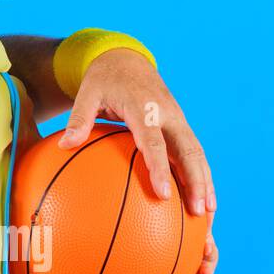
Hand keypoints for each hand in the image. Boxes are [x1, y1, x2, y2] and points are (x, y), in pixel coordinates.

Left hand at [58, 48, 217, 273]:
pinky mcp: (180, 127)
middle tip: (202, 211)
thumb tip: (64, 144)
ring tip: (209, 214)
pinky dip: (200, 176)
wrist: (127, 59)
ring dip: (206, 182)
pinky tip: (202, 201)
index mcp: (144, 107)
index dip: (160, 168)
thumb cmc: (103, 79)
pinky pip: (193, 154)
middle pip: (188, 151)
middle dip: (197, 181)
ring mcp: (178, 121)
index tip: (163, 194)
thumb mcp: (87, 91)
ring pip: (197, 155)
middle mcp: (168, 115)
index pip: (153, 142)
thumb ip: (78, 118)